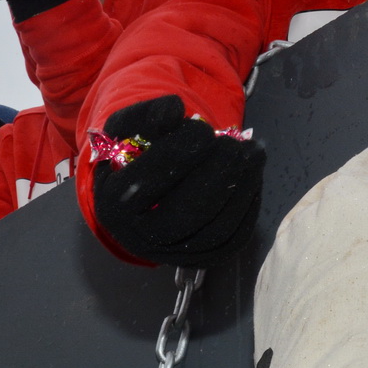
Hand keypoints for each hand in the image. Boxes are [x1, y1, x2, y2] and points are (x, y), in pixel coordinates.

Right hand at [91, 95, 265, 267]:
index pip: (146, 183)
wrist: (140, 193)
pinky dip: (249, 208)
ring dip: (242, 189)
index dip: (178, 154)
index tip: (203, 128)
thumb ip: (147, 113)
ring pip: (216, 229)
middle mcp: (140, 238)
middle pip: (186, 213)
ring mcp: (173, 254)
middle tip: (236, 144)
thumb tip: (175, 108)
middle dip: (218, 175)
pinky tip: (253, 177)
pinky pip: (233, 239)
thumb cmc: (133, 154)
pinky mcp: (202, 259)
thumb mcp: (127, 127)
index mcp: (114, 204)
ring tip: (253, 154)